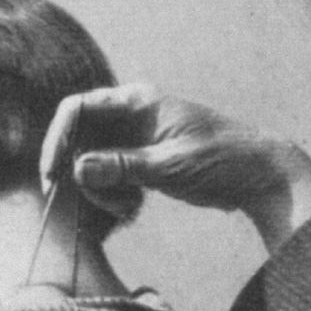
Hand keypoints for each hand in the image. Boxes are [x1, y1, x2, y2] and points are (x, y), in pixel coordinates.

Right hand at [40, 84, 310, 252]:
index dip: (58, 139)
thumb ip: (122, 166)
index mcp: (137, 101)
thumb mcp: (170, 165)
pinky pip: (107, 177)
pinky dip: (112, 196)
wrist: (258, 174)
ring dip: (100, 191)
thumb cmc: (221, 159)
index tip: (53, 174)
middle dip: (83, 175)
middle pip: (79, 140)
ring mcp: (132, 138)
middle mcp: (129, 115)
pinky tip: (134, 208)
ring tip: (130, 208)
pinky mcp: (138, 160)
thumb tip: (77, 168)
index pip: (78, 109)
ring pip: (91, 164)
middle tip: (102, 203)